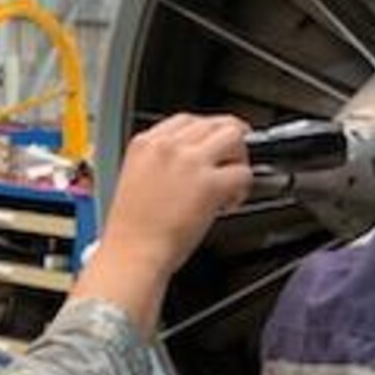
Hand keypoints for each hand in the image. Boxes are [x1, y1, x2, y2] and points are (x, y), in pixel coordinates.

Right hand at [73, 113, 251, 333]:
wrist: (133, 255)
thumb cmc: (131, 232)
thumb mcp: (134, 180)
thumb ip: (160, 164)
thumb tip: (189, 163)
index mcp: (145, 143)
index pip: (186, 120)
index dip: (205, 133)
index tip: (211, 145)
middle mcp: (168, 146)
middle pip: (214, 123)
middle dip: (227, 143)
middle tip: (231, 161)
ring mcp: (190, 162)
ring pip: (234, 138)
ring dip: (239, 159)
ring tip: (231, 183)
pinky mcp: (210, 185)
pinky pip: (243, 173)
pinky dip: (243, 188)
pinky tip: (229, 202)